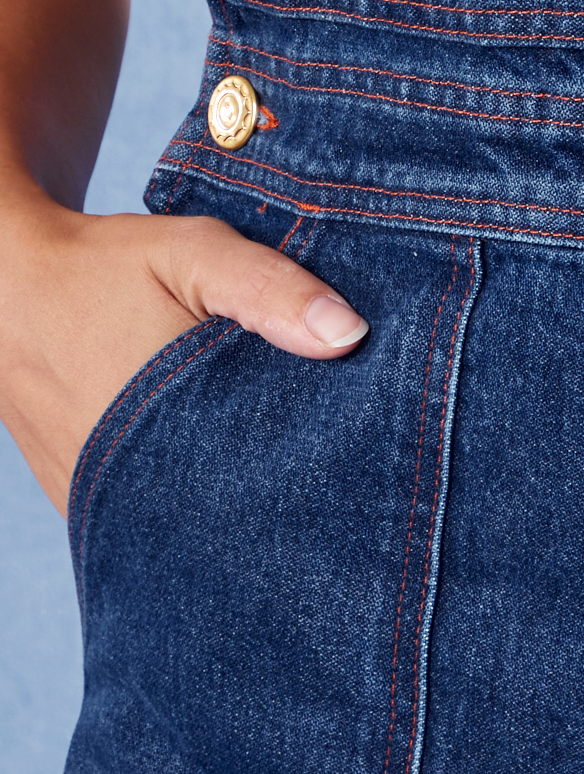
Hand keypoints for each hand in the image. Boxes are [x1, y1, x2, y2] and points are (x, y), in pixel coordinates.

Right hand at [0, 188, 367, 514]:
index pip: (274, 469)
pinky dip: (192, 497)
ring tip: (276, 451)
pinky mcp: (86, 511)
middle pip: (239, 505)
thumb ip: (269, 289)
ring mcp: (103, 507)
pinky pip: (155, 520)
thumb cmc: (106, 267)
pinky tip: (219, 460)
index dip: (324, 455)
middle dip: (287, 477)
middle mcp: (132, 482)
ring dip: (238, 491)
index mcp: (169, 423)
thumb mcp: (192, 253)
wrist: (6, 292)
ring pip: (196, 520)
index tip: (359, 432)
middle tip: (326, 445)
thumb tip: (350, 336)